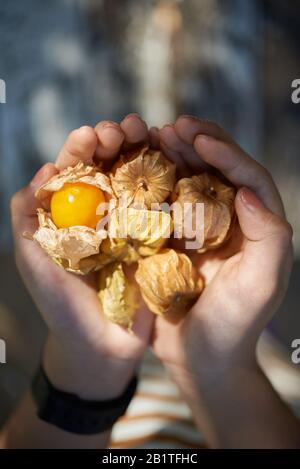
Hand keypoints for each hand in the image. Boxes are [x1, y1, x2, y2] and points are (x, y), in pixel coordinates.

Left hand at [11, 114, 153, 400]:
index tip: (92, 135)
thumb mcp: (33, 261)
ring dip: (145, 151)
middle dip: (117, 140)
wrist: (100, 347)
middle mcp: (105, 214)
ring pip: (140, 179)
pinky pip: (165, 206)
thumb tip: (45, 170)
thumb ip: (28, 218)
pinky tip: (174, 160)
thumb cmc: (61, 306)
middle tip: (127, 127)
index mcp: (74, 214)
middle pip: (112, 166)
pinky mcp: (158, 241)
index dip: (83, 147)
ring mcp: (134, 226)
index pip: (77, 170)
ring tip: (149, 132)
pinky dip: (169, 180)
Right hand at [152, 115, 292, 393]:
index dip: (227, 153)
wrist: (200, 357)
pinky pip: (164, 202)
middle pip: (219, 171)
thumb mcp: (261, 285)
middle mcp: (231, 222)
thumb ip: (269, 237)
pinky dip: (153, 182)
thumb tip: (248, 191)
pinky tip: (138, 168)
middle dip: (199, 144)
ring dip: (174, 155)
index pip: (249, 178)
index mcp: (257, 227)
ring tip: (155, 135)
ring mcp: (200, 229)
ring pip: (191, 180)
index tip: (199, 138)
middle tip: (174, 126)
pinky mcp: (174, 240)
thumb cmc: (234, 325)